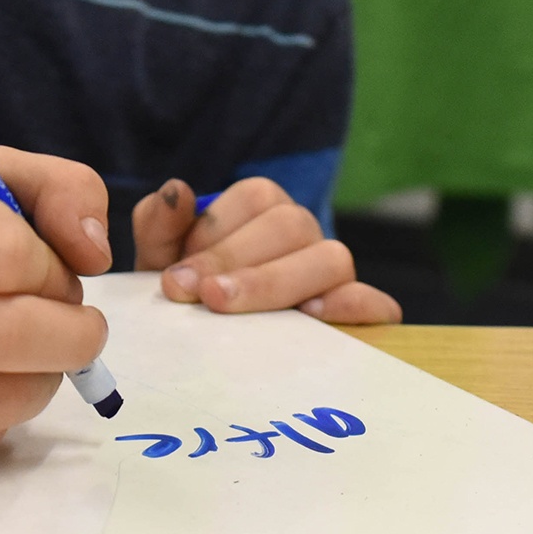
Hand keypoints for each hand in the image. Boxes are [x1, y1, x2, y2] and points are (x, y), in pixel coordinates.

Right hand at [0, 147, 113, 460]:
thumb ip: (55, 187)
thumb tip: (96, 254)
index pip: (3, 254)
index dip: (50, 265)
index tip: (47, 266)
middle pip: (10, 336)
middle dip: (72, 333)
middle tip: (76, 323)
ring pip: (1, 400)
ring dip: (43, 376)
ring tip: (27, 347)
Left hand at [131, 177, 400, 323]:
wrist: (204, 342)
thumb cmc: (189, 293)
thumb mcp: (163, 262)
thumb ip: (159, 225)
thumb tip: (176, 190)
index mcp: (263, 209)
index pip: (256, 198)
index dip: (215, 232)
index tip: (176, 276)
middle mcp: (302, 234)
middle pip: (292, 225)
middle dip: (236, 260)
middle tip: (198, 294)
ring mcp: (332, 274)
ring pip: (332, 258)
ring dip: (276, 282)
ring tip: (228, 306)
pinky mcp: (355, 314)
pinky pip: (373, 304)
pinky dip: (352, 307)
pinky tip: (310, 318)